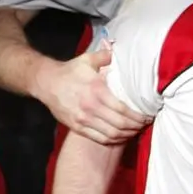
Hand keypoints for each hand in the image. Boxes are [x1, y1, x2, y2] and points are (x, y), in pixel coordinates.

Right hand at [34, 49, 148, 144]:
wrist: (46, 82)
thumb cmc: (69, 71)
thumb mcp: (87, 59)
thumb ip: (105, 56)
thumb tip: (118, 53)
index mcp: (97, 90)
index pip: (123, 109)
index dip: (137, 116)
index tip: (146, 116)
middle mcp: (90, 107)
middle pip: (119, 124)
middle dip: (135, 127)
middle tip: (144, 125)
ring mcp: (83, 119)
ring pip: (111, 134)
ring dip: (126, 135)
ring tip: (134, 131)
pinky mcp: (76, 127)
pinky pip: (99, 138)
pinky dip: (112, 140)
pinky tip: (119, 137)